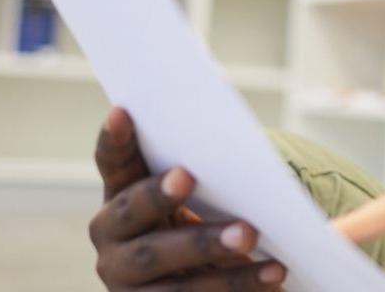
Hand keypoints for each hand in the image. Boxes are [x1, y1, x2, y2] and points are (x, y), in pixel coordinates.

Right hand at [88, 108, 287, 289]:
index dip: (115, 140)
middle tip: (189, 176)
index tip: (123, 111)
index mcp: (122, 197)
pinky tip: (272, 275)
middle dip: (160, 193)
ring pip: (164, 264)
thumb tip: (252, 154)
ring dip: (208, 247)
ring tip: (250, 235)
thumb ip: (212, 173)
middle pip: (134, 215)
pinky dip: (235, 286)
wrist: (209, 284)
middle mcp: (112, 238)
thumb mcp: (205, 199)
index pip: (114, 163)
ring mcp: (126, 281)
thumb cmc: (210, 223)